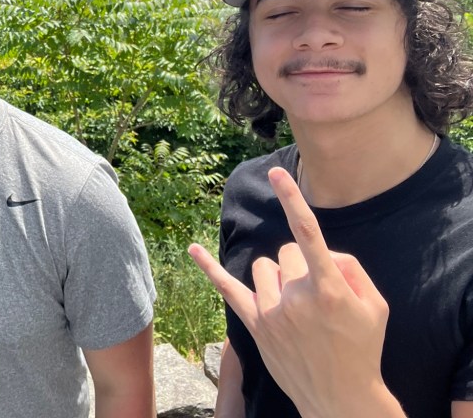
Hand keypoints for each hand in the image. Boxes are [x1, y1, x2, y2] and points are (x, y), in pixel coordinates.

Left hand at [188, 167, 401, 417]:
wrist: (342, 398)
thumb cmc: (361, 347)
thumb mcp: (375, 304)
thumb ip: (349, 267)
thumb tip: (320, 250)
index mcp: (328, 288)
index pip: (307, 233)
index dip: (292, 200)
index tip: (278, 172)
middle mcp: (295, 297)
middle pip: (286, 252)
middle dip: (300, 265)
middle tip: (318, 298)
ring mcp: (271, 312)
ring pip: (264, 267)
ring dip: (277, 277)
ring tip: (298, 306)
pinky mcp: (255, 324)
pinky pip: (227, 289)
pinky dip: (210, 268)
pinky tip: (193, 249)